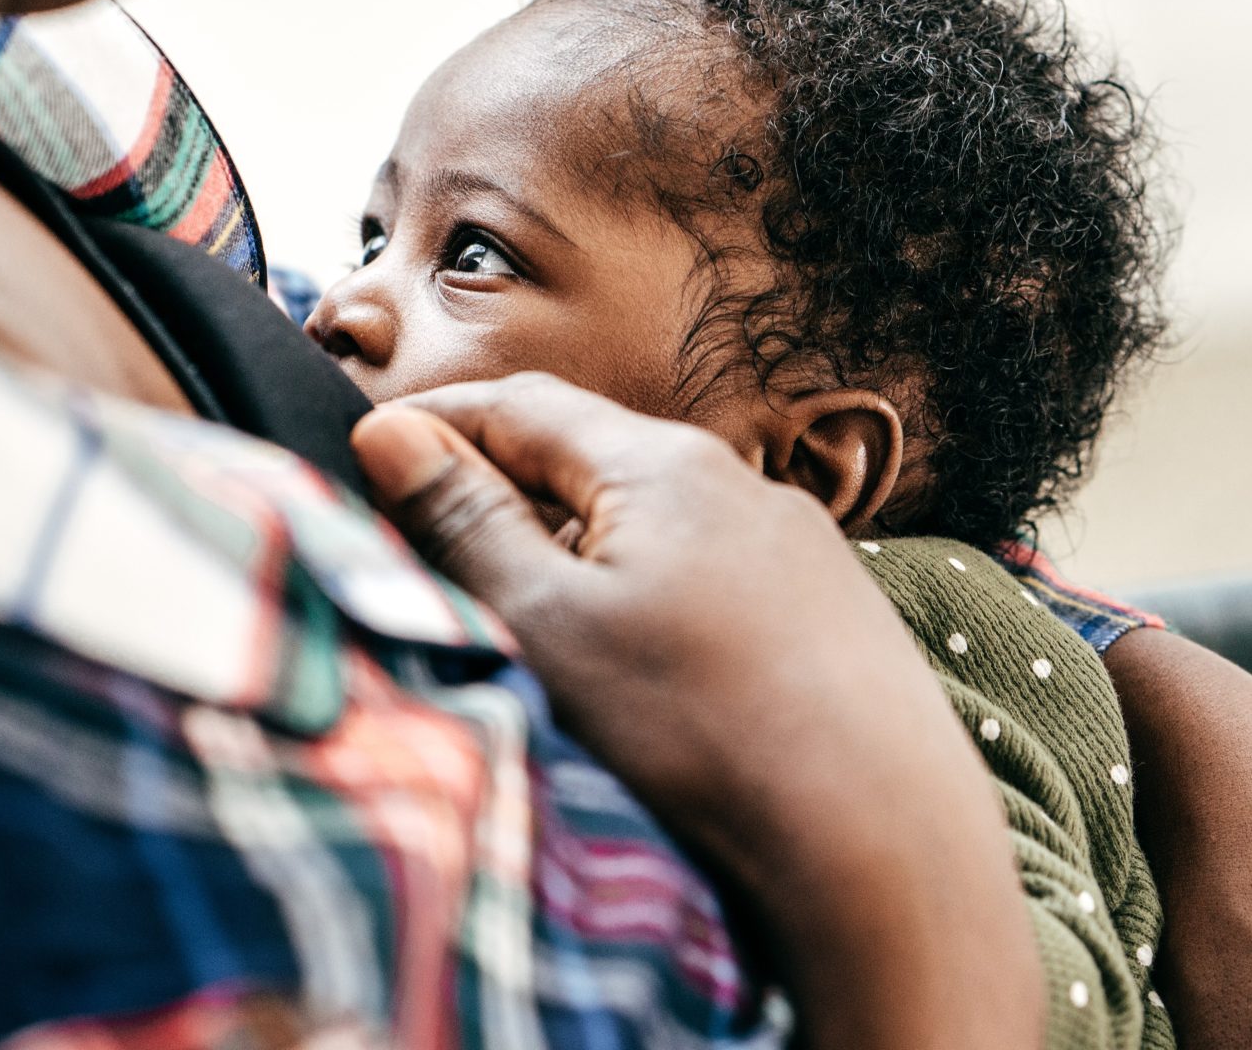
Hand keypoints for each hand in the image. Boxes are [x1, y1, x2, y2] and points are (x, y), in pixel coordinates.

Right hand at [352, 373, 1039, 1049]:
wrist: (884, 846)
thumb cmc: (704, 730)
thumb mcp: (548, 625)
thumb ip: (466, 521)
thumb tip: (391, 434)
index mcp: (662, 464)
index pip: (520, 405)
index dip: (435, 425)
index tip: (367, 454)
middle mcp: (741, 485)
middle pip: (589, 463)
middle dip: (501, 496)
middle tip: (420, 547)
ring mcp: (799, 553)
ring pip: (653, 531)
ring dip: (578, 559)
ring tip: (520, 627)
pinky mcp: (833, 622)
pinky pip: (713, 587)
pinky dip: (649, 608)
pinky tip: (635, 679)